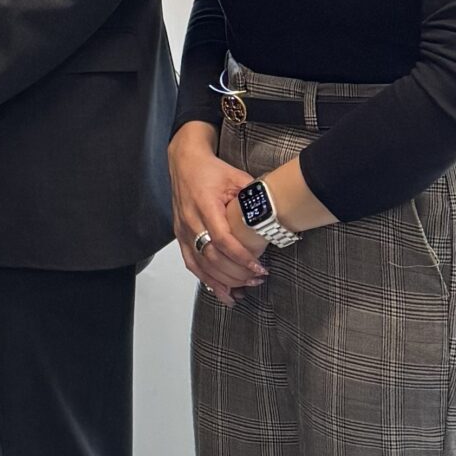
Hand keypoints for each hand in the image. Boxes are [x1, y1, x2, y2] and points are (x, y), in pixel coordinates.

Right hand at [168, 124, 264, 300]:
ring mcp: (183, 230)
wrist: (184, 163)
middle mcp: (191, 220)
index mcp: (205, 205)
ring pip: (201, 265)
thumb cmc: (210, 170)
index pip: (223, 239)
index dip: (241, 257)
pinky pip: (192, 263)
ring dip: (222, 281)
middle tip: (257, 279)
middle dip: (236, 273)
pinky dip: (206, 280)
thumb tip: (275, 213)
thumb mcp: (237, 177)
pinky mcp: (180, 236)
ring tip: (244, 289)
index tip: (259, 268)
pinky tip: (221, 292)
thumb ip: (253, 197)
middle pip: (212, 257)